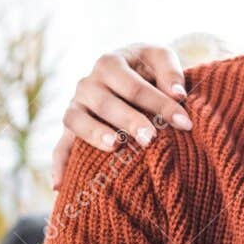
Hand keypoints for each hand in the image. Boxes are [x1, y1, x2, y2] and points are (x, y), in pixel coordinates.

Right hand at [49, 44, 190, 188]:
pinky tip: (60, 185)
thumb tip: (178, 94)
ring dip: (95, 134)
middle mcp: (87, 83)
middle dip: (129, 121)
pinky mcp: (71, 128)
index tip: (184, 123)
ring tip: (115, 146)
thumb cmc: (148, 67)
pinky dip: (59, 164)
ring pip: (77, 120)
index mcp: (109, 63)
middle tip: (150, 138)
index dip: (160, 104)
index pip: (135, 87)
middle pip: (106, 104)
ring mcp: (76, 106)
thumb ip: (171, 71)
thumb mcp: (160, 58)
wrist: (129, 70)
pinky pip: (60, 146)